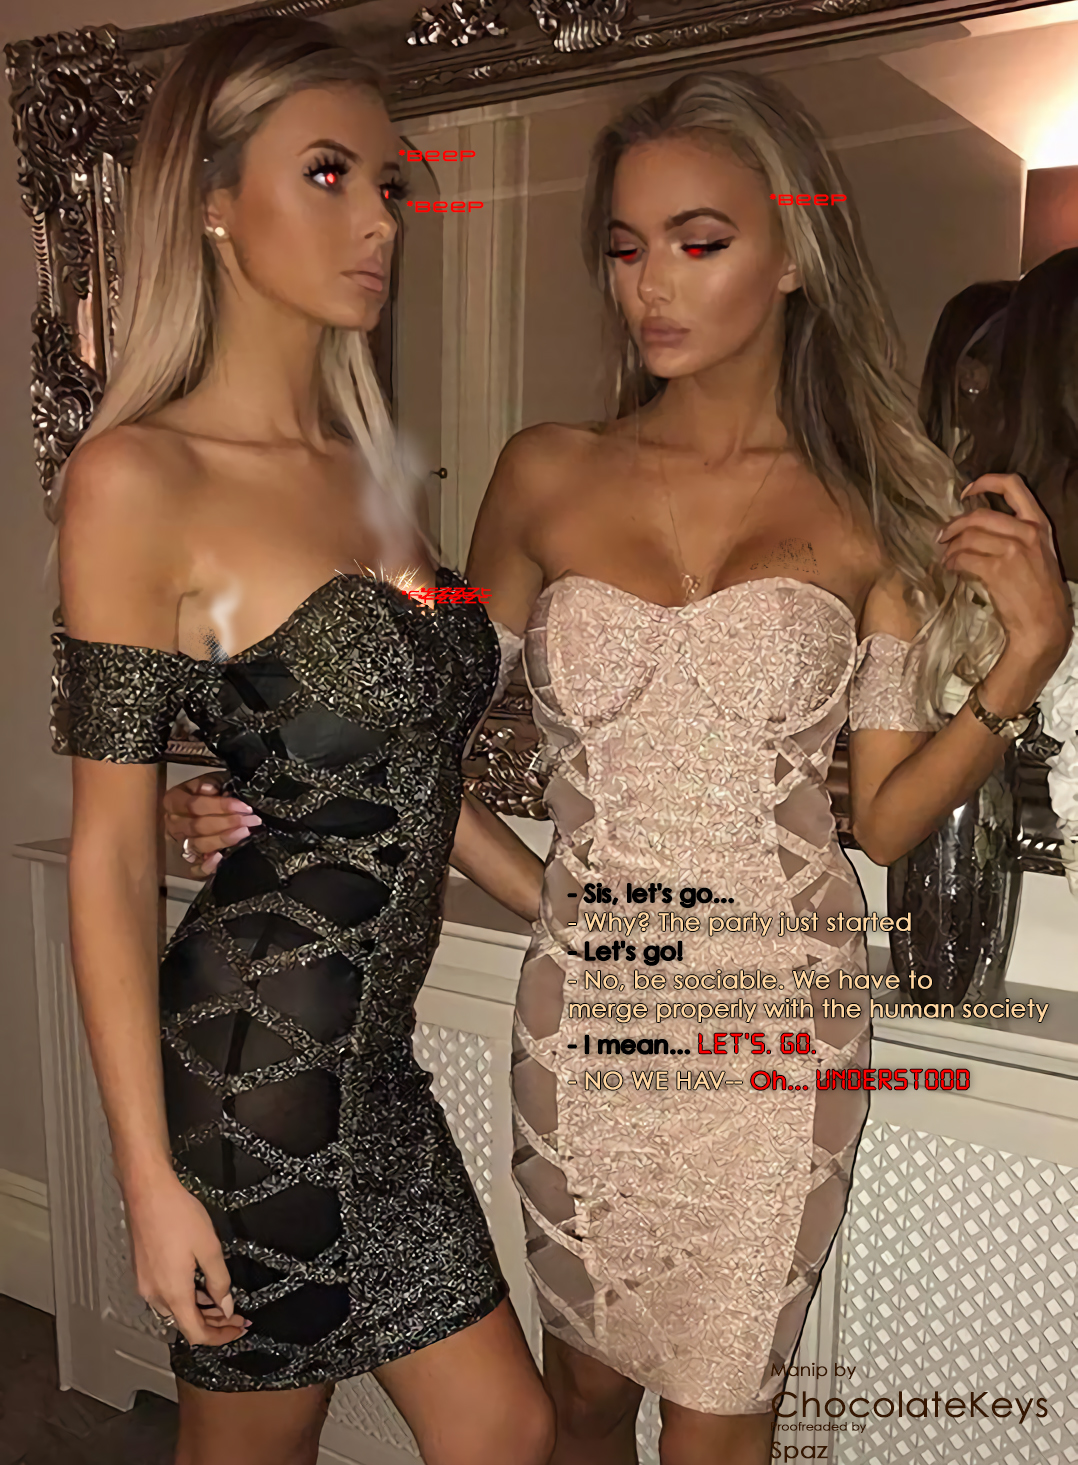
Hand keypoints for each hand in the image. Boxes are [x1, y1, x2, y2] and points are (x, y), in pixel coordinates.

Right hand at [126, 1172, 250, 1346]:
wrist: (147, 1192)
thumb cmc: (177, 1214)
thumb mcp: (209, 1248)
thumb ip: (219, 1281)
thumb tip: (225, 1306)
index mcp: (173, 1293)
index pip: (197, 1333)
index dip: (220, 1336)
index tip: (237, 1330)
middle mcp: (155, 1295)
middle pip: (185, 1323)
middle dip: (212, 1323)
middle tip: (235, 1315)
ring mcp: (146, 1283)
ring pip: (175, 1309)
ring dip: (198, 1309)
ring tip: (221, 1299)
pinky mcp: (142, 1271)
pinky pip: (165, 1294)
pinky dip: (184, 1296)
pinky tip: (199, 1284)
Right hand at [163, 774, 259, 874]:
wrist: (212, 807)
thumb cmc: (213, 792)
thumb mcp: (213, 781)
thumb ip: (212, 783)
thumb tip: (210, 789)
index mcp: (174, 801)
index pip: (194, 805)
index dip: (219, 806)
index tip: (243, 807)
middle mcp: (173, 823)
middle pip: (196, 826)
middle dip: (226, 823)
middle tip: (250, 820)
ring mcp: (180, 842)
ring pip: (198, 845)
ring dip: (223, 839)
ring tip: (244, 833)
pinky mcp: (190, 860)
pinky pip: (195, 868)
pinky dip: (206, 865)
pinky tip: (219, 858)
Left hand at [938, 473, 1073, 685]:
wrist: (1044, 624)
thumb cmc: (1039, 592)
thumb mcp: (1038, 554)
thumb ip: (1016, 535)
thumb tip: (979, 528)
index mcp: (1039, 525)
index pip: (1014, 487)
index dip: (986, 482)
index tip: (966, 491)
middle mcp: (1028, 533)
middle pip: (980, 515)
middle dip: (954, 524)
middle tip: (942, 535)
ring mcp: (1012, 551)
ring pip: (968, 537)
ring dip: (950, 547)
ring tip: (946, 557)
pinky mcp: (997, 570)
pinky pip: (964, 558)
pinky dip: (952, 562)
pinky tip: (950, 568)